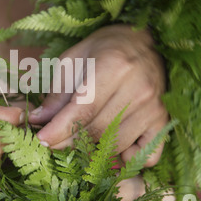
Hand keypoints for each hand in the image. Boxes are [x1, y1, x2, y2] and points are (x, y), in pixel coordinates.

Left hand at [29, 25, 168, 166]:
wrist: (144, 42)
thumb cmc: (104, 48)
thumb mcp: (74, 60)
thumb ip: (57, 92)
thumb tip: (37, 120)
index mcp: (114, 66)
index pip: (83, 110)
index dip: (59, 130)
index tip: (41, 140)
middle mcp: (139, 89)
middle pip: (98, 130)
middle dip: (69, 141)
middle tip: (54, 141)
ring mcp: (155, 107)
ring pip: (116, 145)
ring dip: (92, 149)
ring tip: (78, 139)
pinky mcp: (164, 121)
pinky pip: (147, 155)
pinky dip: (128, 158)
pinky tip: (114, 146)